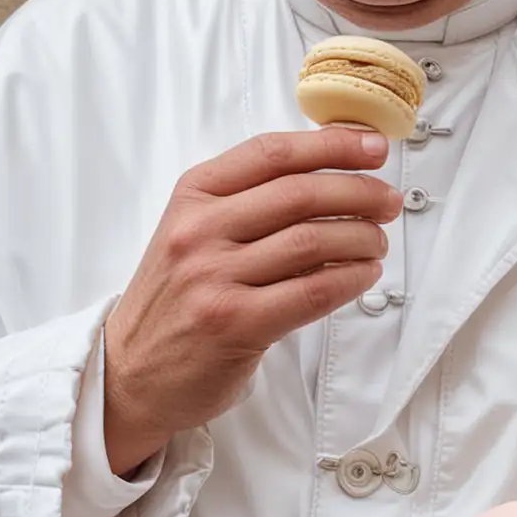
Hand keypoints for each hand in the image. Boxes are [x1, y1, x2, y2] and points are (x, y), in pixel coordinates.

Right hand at [101, 128, 400, 473]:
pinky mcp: (234, 323)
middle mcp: (199, 230)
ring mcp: (214, 277)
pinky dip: (349, 279)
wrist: (129, 372)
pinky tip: (363, 275)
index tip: (373, 147)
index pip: (272, 153)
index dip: (332, 144)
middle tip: (387, 201)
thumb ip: (248, 202)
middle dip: (359, 192)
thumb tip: (331, 175)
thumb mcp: (193, 232)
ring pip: (312, 240)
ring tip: (377, 243)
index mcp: (193, 195)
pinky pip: (311, 291)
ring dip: (361, 238)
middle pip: (300, 193)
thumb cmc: (174, 300)